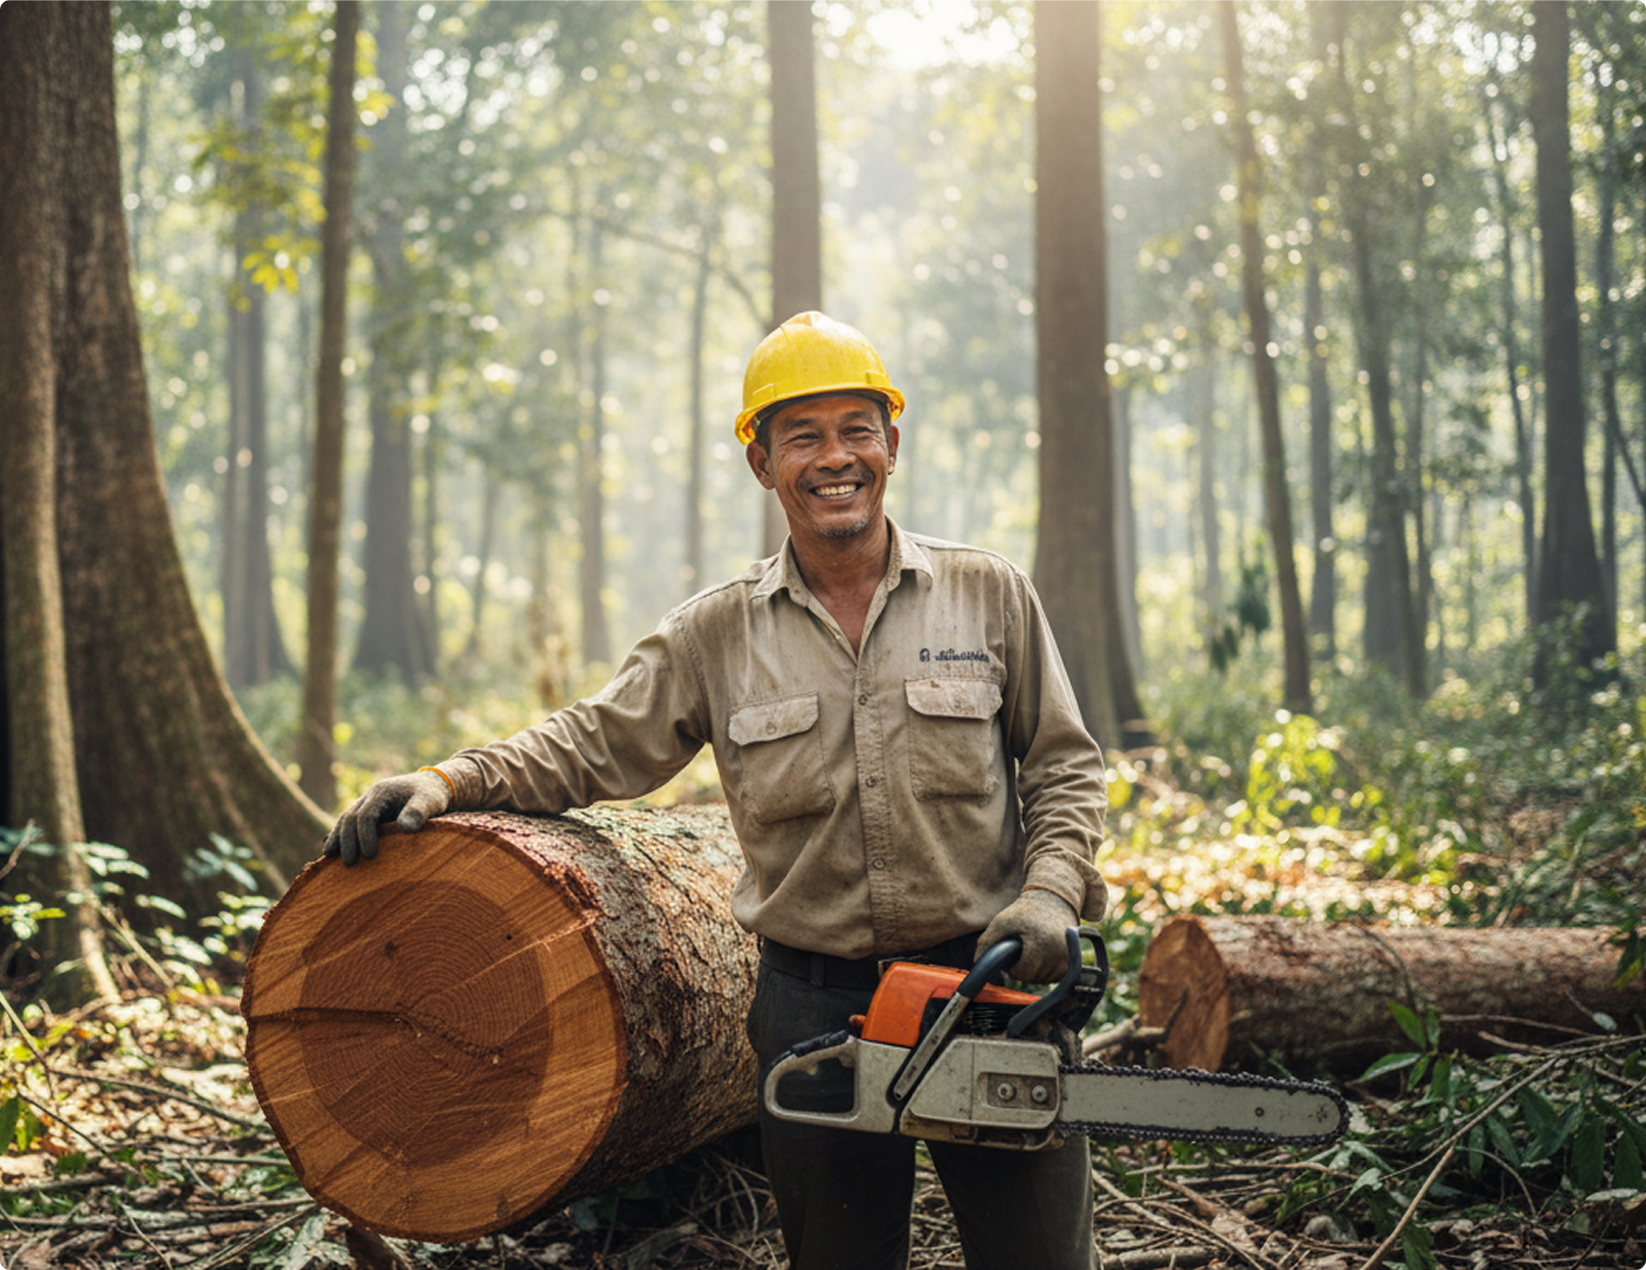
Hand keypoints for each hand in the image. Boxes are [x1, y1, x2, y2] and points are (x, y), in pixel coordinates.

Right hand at [323, 770, 451, 866]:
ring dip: (337, 839)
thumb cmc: (432, 795)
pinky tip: (334, 851)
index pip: (365, 815)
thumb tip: (405, 828)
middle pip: (349, 818)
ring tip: (329, 859)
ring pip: (344, 820)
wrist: (432, 785)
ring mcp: (366, 804)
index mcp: (381, 793)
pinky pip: (349, 825)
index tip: (370, 856)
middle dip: (346, 841)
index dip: (364, 836)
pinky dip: (340, 837)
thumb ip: (418, 813)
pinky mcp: (368, 814)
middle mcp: (369, 797)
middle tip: (349, 864)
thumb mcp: (430, 801)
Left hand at [975, 888, 1076, 982]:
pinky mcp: (1074, 958)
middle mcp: (1060, 952)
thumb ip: (986, 943)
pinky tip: (1043, 954)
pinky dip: (1047, 970)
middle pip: (1034, 977)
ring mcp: (1070, 956)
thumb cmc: (1025, 910)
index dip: (1013, 966)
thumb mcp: (1001, 922)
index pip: (1023, 972)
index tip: (1014, 951)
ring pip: (1045, 979)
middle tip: (1023, 948)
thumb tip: (976, 965)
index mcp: (1041, 943)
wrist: (1054, 898)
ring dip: (1035, 969)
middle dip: (1024, 967)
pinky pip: (1057, 976)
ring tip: (1033, 948)